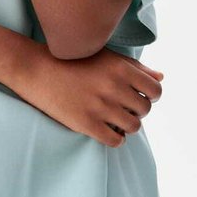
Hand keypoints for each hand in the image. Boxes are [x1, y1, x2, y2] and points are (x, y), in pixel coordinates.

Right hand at [10, 42, 164, 147]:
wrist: (35, 69)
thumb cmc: (72, 60)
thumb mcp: (105, 56)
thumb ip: (135, 67)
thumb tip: (161, 77)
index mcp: (120, 68)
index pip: (155, 90)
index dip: (150, 95)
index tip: (138, 95)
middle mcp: (113, 87)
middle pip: (145, 109)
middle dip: (137, 109)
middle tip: (122, 106)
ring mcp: (100, 107)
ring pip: (133, 127)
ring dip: (126, 124)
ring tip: (113, 118)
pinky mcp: (86, 124)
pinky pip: (116, 140)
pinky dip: (115, 137)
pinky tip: (105, 128)